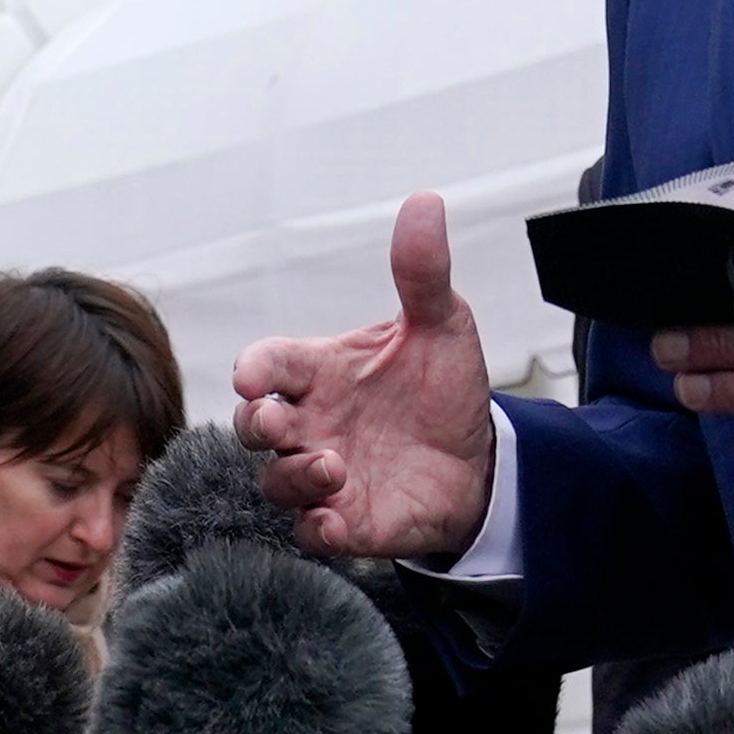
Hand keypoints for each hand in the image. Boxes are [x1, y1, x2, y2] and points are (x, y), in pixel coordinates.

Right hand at [232, 191, 498, 559]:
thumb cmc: (442, 388)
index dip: (253, 367)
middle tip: (279, 421)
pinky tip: (336, 520)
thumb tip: (426, 201)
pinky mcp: (347, 521)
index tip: (253, 374)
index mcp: (322, 370)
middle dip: (254, 423)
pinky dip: (315, 529)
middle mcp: (313, 422)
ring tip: (334, 466)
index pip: (268, 362)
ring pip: (275, 481)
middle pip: (252, 424)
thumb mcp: (443, 324)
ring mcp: (325, 474)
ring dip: (292, 475)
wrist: (481, 460)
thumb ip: (423, 271)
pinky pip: (310, 533)